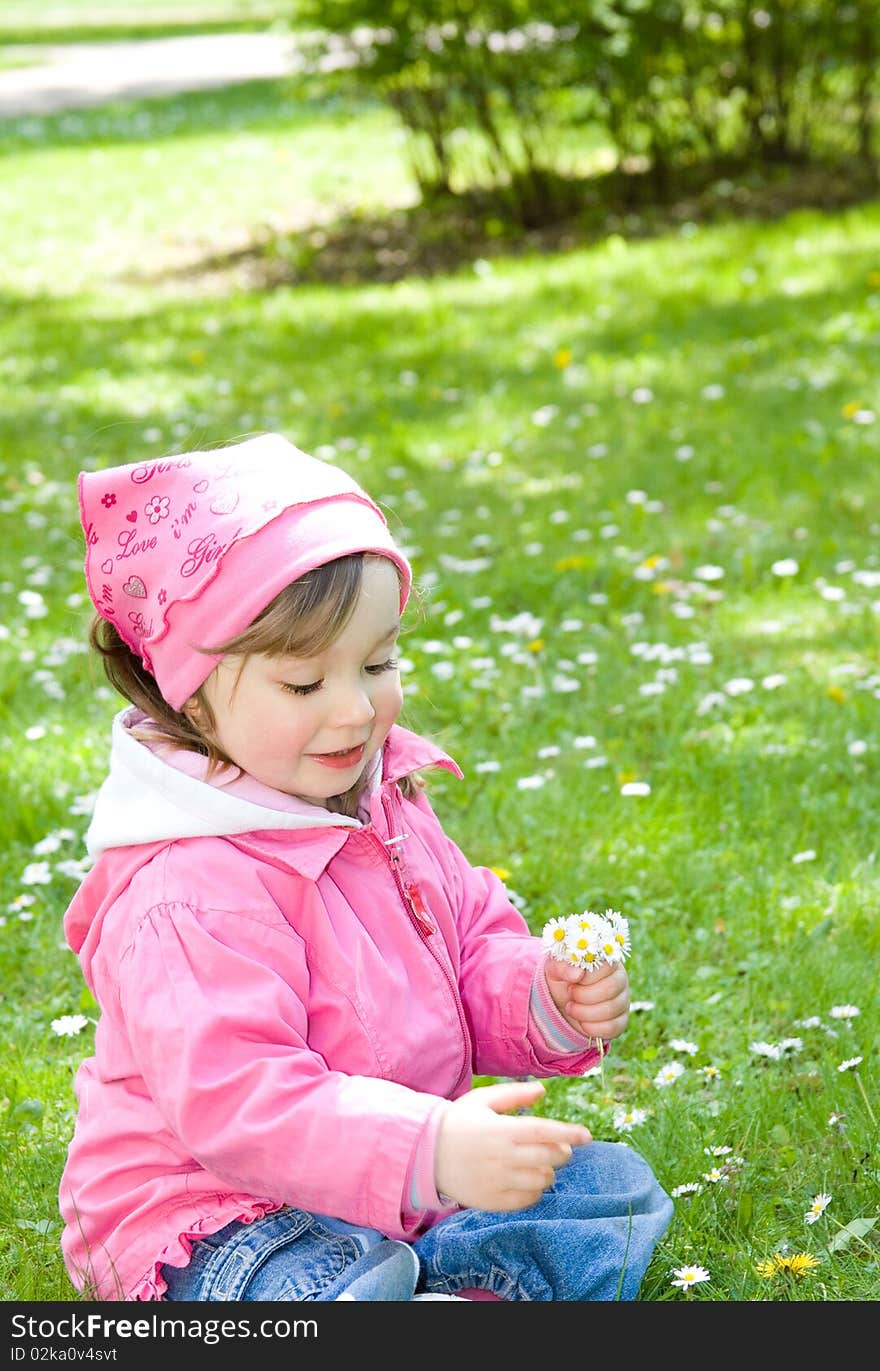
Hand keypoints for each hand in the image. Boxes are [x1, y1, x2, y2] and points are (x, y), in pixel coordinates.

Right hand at [434, 1079, 590, 1211]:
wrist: (426, 1154)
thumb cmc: (458, 1122)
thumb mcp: (483, 1100)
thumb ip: (514, 1094)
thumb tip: (542, 1091)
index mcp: (502, 1130)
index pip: (545, 1132)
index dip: (569, 1133)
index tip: (586, 1135)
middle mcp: (503, 1157)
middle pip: (549, 1158)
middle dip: (562, 1152)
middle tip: (560, 1148)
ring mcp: (499, 1182)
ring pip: (542, 1181)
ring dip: (548, 1171)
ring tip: (539, 1163)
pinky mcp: (493, 1201)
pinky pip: (527, 1200)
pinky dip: (534, 1191)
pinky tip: (526, 1180)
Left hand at [543, 958, 629, 1041]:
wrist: (563, 1003)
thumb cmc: (562, 979)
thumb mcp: (555, 969)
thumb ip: (562, 967)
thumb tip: (576, 974)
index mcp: (606, 961)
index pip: (605, 966)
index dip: (586, 977)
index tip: (571, 981)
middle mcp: (620, 979)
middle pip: (611, 988)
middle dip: (583, 995)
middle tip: (570, 994)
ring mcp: (623, 1001)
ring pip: (611, 1009)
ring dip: (584, 1012)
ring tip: (571, 1007)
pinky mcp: (621, 1021)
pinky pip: (612, 1027)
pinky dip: (592, 1028)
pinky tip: (582, 1022)